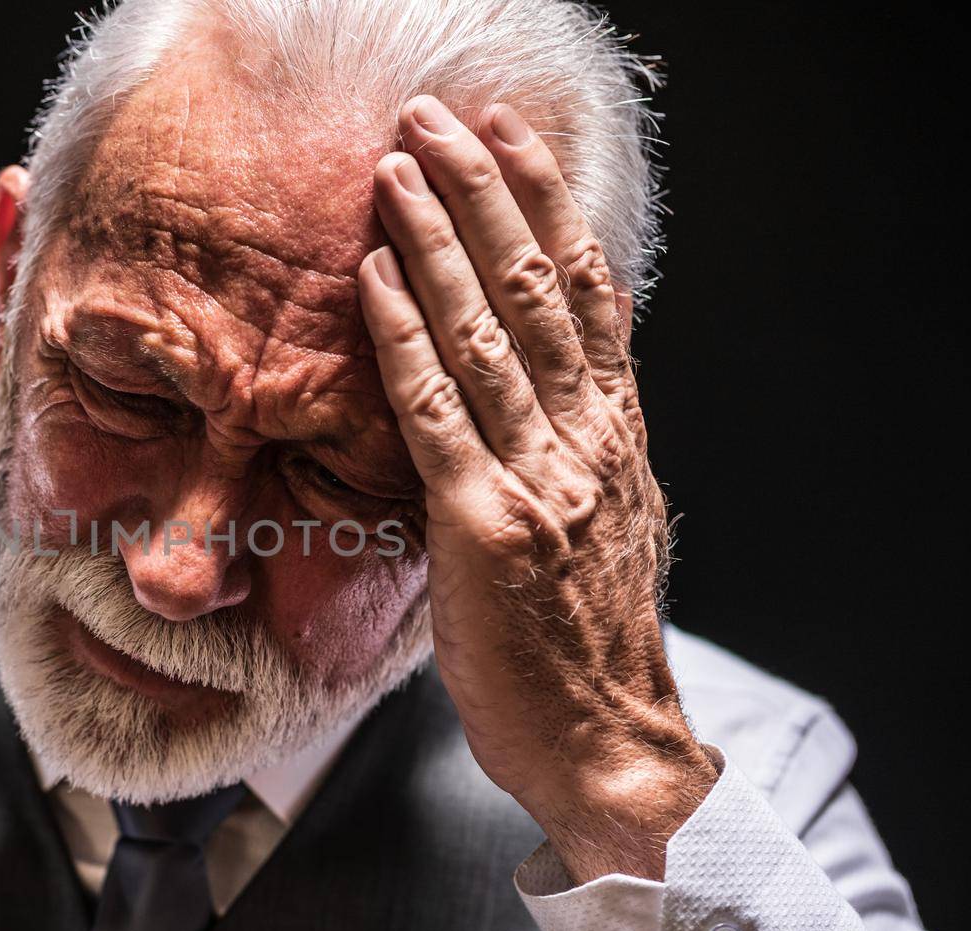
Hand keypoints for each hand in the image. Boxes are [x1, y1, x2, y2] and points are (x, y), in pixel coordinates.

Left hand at [356, 96, 716, 882]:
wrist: (606, 746)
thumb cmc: (584, 643)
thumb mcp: (604, 522)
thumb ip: (583, 442)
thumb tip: (572, 363)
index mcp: (614, 437)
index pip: (586, 294)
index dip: (550, 208)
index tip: (513, 141)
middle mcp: (587, 442)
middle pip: (536, 290)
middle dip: (484, 195)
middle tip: (438, 122)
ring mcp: (539, 481)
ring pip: (488, 335)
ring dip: (439, 241)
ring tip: (396, 169)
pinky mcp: (485, 529)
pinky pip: (438, 415)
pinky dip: (407, 339)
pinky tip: (378, 279)